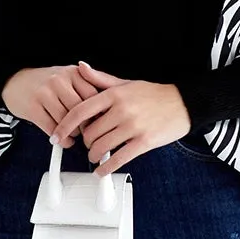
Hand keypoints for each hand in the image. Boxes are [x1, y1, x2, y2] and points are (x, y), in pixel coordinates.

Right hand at [1, 62, 103, 137]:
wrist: (14, 82)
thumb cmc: (45, 84)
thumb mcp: (68, 79)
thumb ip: (86, 89)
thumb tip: (105, 113)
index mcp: (73, 72)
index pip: (93, 96)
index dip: (98, 113)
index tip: (100, 124)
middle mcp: (59, 80)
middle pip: (80, 110)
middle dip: (86, 126)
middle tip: (87, 134)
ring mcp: (44, 93)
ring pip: (66, 120)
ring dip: (73, 134)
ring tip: (74, 136)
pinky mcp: (32, 107)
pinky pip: (52, 129)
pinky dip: (61, 140)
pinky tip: (63, 141)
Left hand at [52, 61, 190, 174]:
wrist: (183, 104)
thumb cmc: (154, 94)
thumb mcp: (125, 83)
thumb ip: (100, 79)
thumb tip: (80, 68)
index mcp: (114, 94)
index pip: (80, 110)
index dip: (64, 125)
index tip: (56, 134)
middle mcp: (122, 110)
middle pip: (90, 133)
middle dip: (85, 142)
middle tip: (86, 144)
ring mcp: (133, 126)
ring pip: (102, 147)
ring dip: (93, 155)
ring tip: (94, 155)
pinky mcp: (144, 142)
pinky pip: (119, 158)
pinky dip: (106, 167)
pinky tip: (101, 170)